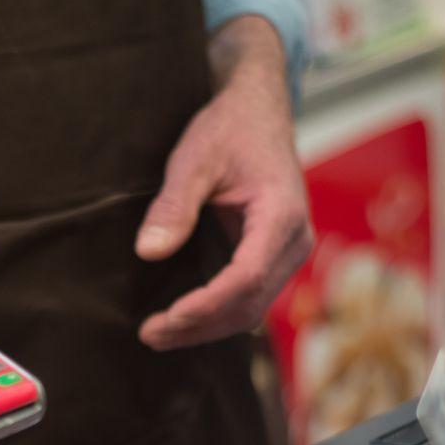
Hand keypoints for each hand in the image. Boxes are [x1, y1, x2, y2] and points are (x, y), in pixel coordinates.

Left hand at [137, 16, 311, 350]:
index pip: (247, 277)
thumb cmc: (229, 129)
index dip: (207, 304)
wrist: (258, 110)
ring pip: (251, 307)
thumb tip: (148, 252)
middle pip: (250, 303)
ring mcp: (289, 252)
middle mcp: (295, 241)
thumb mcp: (193, 159)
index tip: (168, 317)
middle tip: (150, 335)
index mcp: (282, 215)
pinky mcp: (276, 256)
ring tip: (158, 334)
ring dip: (206, 326)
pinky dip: (216, 311)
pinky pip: (250, 296)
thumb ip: (174, 206)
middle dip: (200, 326)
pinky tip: (180, 318)